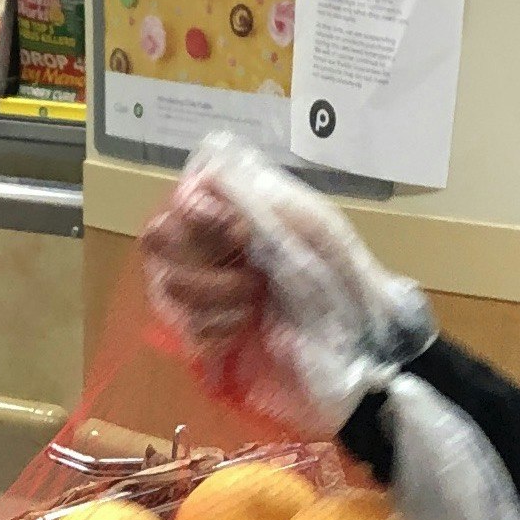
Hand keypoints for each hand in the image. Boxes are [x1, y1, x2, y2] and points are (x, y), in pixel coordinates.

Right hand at [138, 134, 432, 438]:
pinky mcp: (208, 337)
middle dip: (202, 264)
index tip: (238, 234)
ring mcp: (206, 294)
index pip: (180, 201)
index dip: (196, 218)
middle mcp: (213, 248)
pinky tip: (242, 332)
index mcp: (239, 214)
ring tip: (254, 307)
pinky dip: (213, 332)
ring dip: (213, 300)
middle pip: (160, 243)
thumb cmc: (343, 278)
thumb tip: (209, 173)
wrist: (359, 346)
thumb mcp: (310, 226)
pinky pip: (184, 330)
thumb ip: (257, 198)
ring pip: (169, 288)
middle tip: (249, 280)